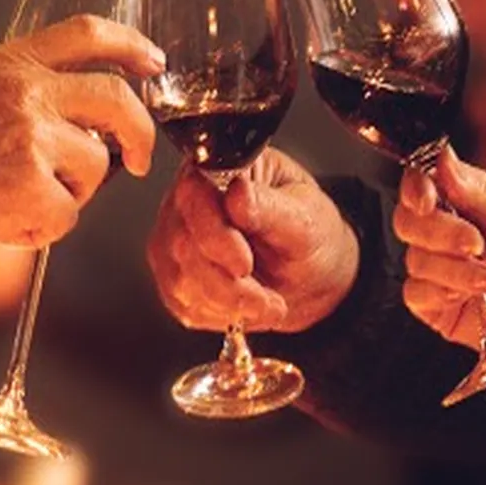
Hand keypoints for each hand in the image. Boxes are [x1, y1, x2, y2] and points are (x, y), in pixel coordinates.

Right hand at [0, 14, 161, 262]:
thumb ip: (12, 88)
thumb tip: (63, 107)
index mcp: (8, 64)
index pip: (86, 34)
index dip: (129, 45)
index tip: (152, 61)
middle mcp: (26, 93)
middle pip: (115, 100)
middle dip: (138, 133)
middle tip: (136, 157)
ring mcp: (33, 140)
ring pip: (93, 168)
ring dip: (67, 193)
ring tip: (16, 200)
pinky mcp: (33, 188)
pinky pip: (67, 215)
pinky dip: (41, 228)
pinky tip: (3, 223)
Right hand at [147, 148, 358, 333]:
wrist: (311, 274)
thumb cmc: (310, 235)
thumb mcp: (305, 219)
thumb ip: (271, 208)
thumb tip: (238, 193)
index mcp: (219, 170)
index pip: (195, 197)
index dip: (215, 235)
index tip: (245, 264)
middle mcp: (188, 202)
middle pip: (183, 245)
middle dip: (227, 282)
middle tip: (265, 296)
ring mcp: (174, 239)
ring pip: (180, 280)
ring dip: (228, 302)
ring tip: (266, 303)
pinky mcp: (174, 275)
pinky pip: (182, 303)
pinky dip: (220, 313)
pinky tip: (246, 306)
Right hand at [395, 147, 485, 357]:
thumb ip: (482, 192)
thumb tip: (444, 160)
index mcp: (470, 202)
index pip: (424, 184)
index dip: (416, 187)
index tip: (427, 198)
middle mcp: (450, 233)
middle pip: (409, 221)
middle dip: (439, 231)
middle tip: (476, 243)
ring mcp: (443, 270)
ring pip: (414, 259)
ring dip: (451, 268)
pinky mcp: (439, 306)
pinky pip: (415, 294)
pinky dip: (438, 292)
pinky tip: (468, 296)